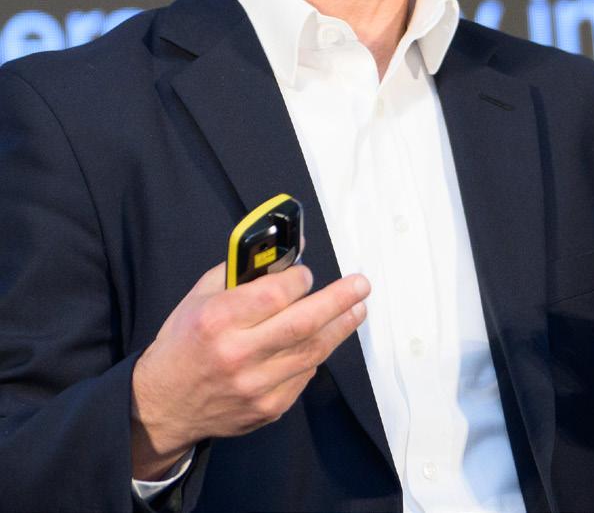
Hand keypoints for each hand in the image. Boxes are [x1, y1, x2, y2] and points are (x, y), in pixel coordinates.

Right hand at [130, 263, 369, 479]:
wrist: (161, 405)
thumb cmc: (182, 342)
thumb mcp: (199, 296)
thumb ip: (241, 273)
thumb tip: (286, 253)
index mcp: (217, 320)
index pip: (275, 295)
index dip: (300, 280)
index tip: (308, 273)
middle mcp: (237, 354)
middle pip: (303, 324)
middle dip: (339, 301)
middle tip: (361, 285)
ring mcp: (255, 386)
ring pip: (311, 352)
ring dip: (340, 328)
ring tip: (357, 309)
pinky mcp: (267, 408)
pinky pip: (303, 376)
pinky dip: (315, 355)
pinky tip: (323, 339)